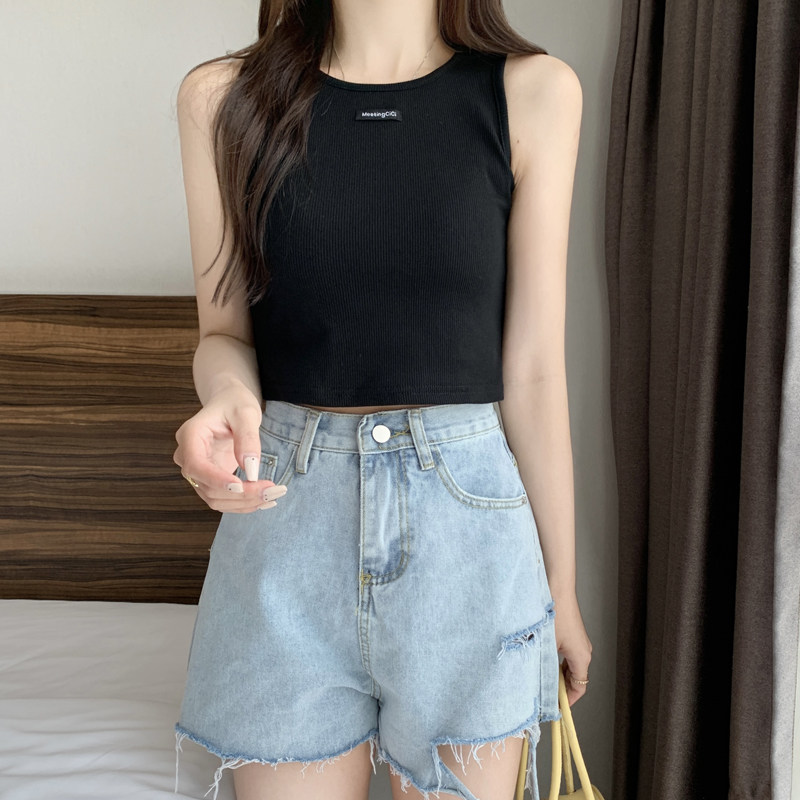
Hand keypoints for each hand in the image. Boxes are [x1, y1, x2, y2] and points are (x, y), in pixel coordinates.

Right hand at [173, 385, 286, 512]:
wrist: (229, 403)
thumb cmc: (234, 403)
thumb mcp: (246, 413)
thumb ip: (247, 437)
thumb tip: (250, 468)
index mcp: (190, 435)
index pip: (196, 465)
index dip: (216, 480)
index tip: (241, 485)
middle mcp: (187, 456)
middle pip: (207, 487)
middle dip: (241, 494)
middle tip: (274, 490)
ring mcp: (198, 471)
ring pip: (215, 498)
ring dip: (244, 503)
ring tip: (274, 495)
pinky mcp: (210, 479)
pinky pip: (223, 498)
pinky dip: (243, 503)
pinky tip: (265, 500)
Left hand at [552, 591, 592, 705]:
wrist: (557, 588)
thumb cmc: (553, 614)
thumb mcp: (545, 645)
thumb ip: (543, 668)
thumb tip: (536, 686)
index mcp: (582, 656)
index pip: (579, 688)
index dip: (567, 700)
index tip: (555, 708)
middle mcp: (585, 650)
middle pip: (576, 678)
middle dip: (561, 689)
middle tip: (545, 695)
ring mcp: (580, 642)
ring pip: (571, 667)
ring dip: (558, 675)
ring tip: (542, 679)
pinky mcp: (573, 634)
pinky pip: (568, 656)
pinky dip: (558, 663)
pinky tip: (543, 661)